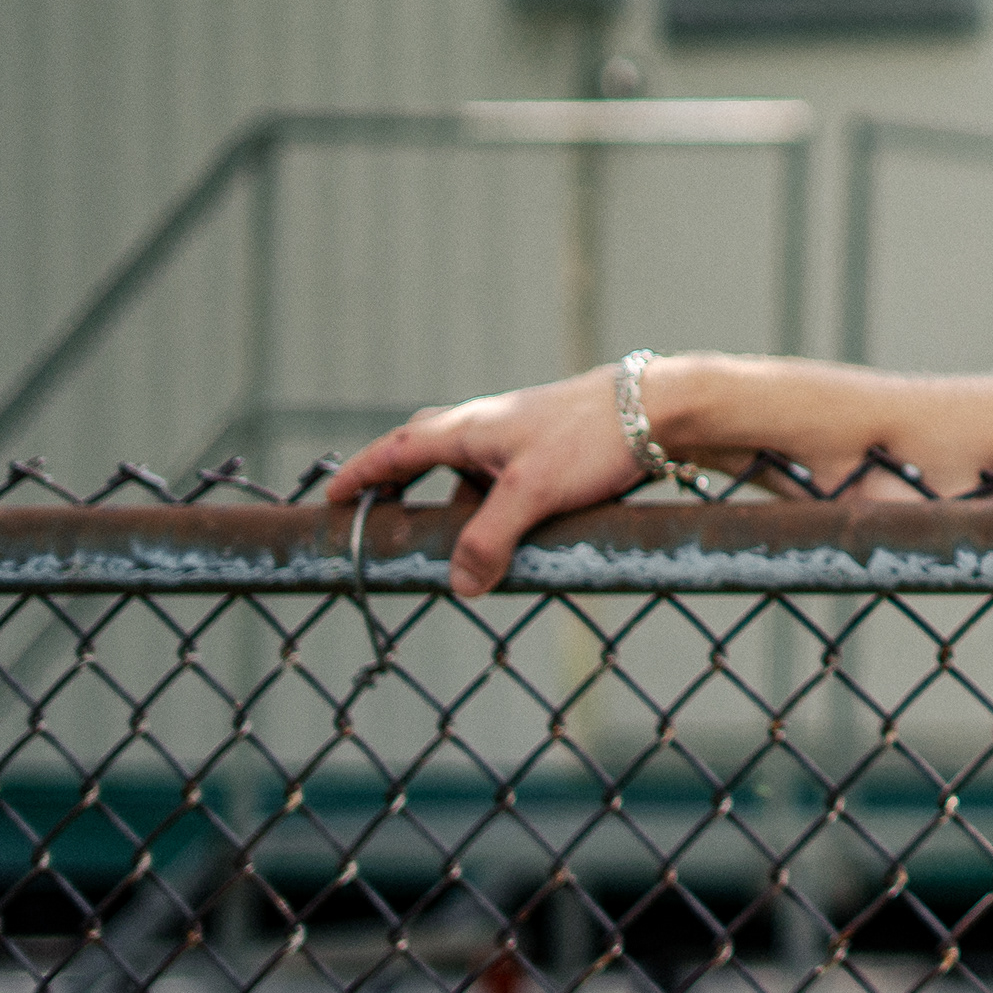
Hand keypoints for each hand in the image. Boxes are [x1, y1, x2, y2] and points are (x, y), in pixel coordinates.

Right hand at [323, 368, 645, 597]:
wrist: (663, 407)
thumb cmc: (593, 437)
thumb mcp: (533, 494)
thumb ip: (490, 540)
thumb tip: (459, 585)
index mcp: (468, 428)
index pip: (397, 450)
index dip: (361, 475)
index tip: (329, 497)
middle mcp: (489, 427)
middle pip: (427, 453)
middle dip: (401, 485)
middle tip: (382, 516)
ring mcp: (522, 436)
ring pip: (473, 475)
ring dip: (461, 507)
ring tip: (460, 551)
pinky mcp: (555, 449)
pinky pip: (510, 483)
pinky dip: (500, 509)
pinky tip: (520, 538)